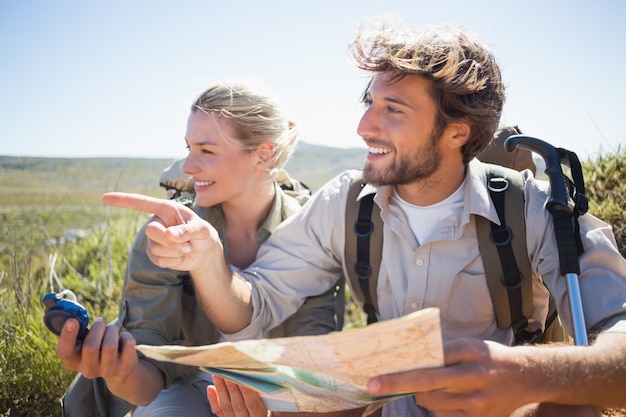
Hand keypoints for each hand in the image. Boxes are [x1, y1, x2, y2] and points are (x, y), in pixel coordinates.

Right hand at [56, 317, 136, 382]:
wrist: (118, 370)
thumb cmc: (96, 350)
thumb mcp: (83, 345)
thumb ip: (77, 334)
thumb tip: (71, 316)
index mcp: (73, 363)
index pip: (65, 353)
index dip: (67, 336)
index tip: (72, 320)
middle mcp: (88, 370)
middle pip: (90, 346)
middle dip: (97, 328)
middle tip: (100, 322)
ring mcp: (108, 370)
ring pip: (110, 345)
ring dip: (111, 330)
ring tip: (111, 330)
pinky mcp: (125, 367)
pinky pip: (127, 344)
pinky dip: (126, 335)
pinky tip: (122, 340)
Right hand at [102, 192, 219, 270]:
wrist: (205, 252)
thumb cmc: (204, 234)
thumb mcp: (203, 230)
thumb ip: (188, 230)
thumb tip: (169, 235)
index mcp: (166, 209)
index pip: (141, 203)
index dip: (122, 200)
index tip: (104, 198)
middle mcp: (157, 222)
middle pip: (150, 231)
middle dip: (168, 240)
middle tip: (186, 243)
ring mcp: (154, 239)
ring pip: (154, 248)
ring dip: (174, 251)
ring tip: (187, 248)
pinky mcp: (155, 254)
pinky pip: (158, 260)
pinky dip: (173, 260)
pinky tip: (181, 256)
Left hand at [207, 375, 269, 416]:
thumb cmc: (268, 415)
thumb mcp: (274, 412)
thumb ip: (273, 401)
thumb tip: (275, 382)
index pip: (253, 404)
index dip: (247, 390)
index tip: (243, 375)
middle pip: (237, 403)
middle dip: (231, 385)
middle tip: (226, 369)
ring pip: (226, 405)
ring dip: (221, 388)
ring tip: (217, 373)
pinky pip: (219, 412)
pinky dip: (213, 400)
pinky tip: (210, 388)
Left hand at [367, 338, 527, 416]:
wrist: (526, 377)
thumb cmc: (489, 357)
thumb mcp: (468, 345)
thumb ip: (443, 351)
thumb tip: (409, 358)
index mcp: (469, 351)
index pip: (429, 359)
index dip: (402, 369)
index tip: (378, 374)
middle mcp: (473, 376)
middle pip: (427, 383)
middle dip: (397, 384)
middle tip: (374, 386)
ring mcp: (477, 401)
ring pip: (432, 402)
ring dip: (421, 395)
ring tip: (427, 387)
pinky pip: (445, 415)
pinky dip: (438, 407)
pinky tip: (446, 398)